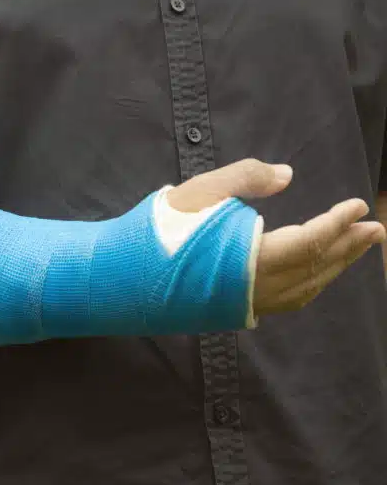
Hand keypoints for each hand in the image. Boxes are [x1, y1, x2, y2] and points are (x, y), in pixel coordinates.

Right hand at [167, 159, 385, 316]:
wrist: (123, 275)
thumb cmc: (158, 230)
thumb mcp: (199, 191)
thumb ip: (246, 178)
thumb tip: (287, 175)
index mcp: (252, 258)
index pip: (309, 242)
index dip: (337, 224)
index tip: (356, 205)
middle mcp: (256, 287)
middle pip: (315, 268)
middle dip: (348, 248)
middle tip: (376, 230)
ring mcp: (246, 303)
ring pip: (305, 289)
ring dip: (334, 268)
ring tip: (353, 249)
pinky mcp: (234, 309)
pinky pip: (288, 301)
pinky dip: (310, 285)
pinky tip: (314, 274)